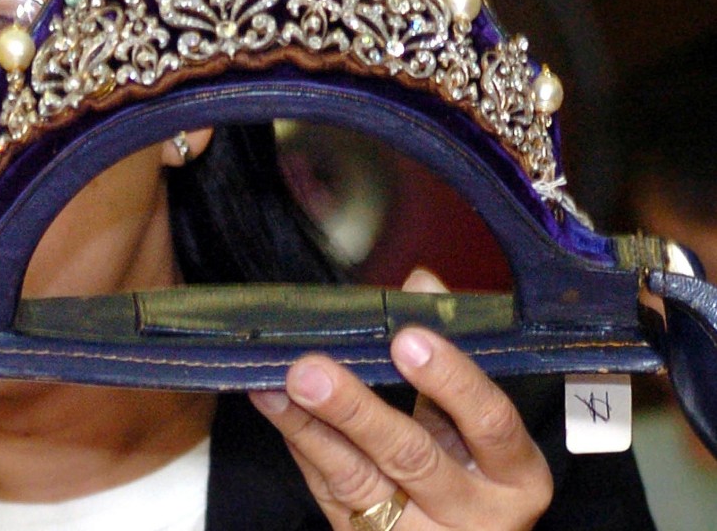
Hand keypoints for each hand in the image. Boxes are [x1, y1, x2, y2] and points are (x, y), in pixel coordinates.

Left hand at [248, 270, 552, 529]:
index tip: (407, 338)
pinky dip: (302, 446)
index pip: (489, 421)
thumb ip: (453, 351)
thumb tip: (422, 283)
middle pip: (412, 456)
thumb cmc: (477, 473)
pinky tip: (276, 410)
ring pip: (357, 479)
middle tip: (311, 369)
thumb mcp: (480, 424)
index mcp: (514, 473)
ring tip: (275, 386)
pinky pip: (329, 492)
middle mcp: (473, 511)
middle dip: (356, 410)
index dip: (450, 379)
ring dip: (309, 427)